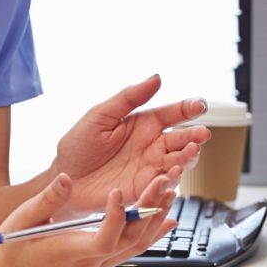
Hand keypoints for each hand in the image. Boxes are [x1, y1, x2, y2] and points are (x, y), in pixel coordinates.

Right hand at [0, 173, 177, 266]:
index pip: (105, 240)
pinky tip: (166, 220)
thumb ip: (48, 199)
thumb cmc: (14, 249)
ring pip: (136, 245)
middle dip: (149, 210)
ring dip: (155, 219)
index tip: (117, 192)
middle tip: (162, 182)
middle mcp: (90, 262)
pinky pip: (133, 249)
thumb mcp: (24, 219)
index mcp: (70, 252)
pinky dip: (151, 233)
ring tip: (169, 193)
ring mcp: (98, 264)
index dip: (116, 218)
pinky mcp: (101, 260)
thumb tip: (67, 178)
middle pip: (130, 240)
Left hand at [51, 75, 209, 211]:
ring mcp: (149, 167)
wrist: (65, 180)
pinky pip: (163, 184)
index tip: (199, 105)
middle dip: (194, 136)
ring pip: (178, 161)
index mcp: (143, 124)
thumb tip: (156, 78)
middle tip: (202, 134)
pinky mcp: (143, 188)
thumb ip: (129, 97)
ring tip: (191, 151)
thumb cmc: (78, 146)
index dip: (188, 109)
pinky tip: (174, 172)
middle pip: (181, 139)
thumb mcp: (100, 115)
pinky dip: (172, 179)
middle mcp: (152, 145)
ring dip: (188, 157)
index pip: (172, 113)